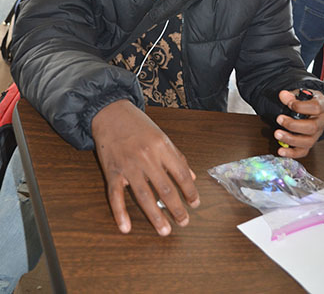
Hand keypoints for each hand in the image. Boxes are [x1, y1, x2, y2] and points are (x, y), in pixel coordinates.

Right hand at [92, 99, 199, 235]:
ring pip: (144, 195)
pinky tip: (126, 227)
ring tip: (165, 230)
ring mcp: (128, 165)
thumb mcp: (161, 135)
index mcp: (161, 146)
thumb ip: (176, 156)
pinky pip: (116, 195)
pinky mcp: (112, 171)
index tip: (195, 204)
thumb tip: (191, 177)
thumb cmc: (137, 124)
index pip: (180, 173)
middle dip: (176, 208)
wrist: (110, 112)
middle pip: (165, 188)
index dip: (190, 191)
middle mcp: (146, 156)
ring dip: (155, 216)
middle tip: (184, 222)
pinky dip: (120, 213)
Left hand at [274, 89, 323, 157]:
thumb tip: (283, 96)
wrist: (314, 107)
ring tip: (277, 134)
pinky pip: (303, 151)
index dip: (301, 107)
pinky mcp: (310, 143)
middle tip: (279, 119)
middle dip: (293, 125)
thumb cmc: (309, 100)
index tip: (289, 104)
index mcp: (323, 106)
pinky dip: (291, 153)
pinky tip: (281, 151)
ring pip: (308, 142)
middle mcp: (322, 121)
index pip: (316, 108)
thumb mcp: (302, 93)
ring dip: (291, 139)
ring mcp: (317, 134)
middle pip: (312, 127)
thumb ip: (292, 95)